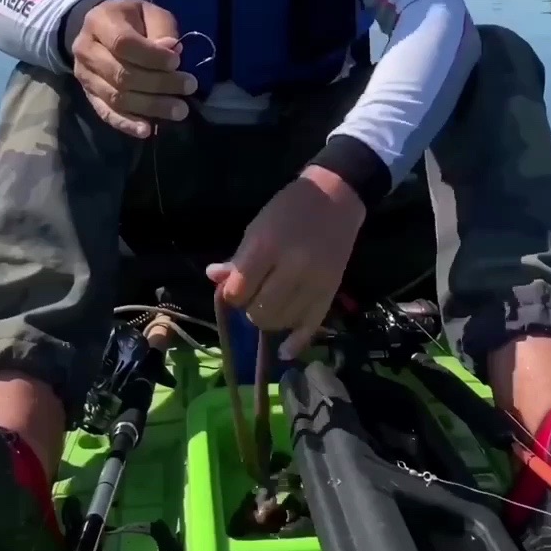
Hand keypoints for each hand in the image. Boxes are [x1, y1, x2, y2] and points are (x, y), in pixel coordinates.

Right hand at [70, 0, 196, 137]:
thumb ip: (161, 29)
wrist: (100, 29)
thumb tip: (172, 50)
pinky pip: (106, 113)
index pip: (123, 43)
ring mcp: (84, 75)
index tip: (177, 62)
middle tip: (189, 87)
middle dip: (158, 83)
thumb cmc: (131, 19)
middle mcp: (86, 49)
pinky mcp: (88, 94)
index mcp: (100, 22)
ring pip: (116, 97)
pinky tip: (147, 130)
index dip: (152, 56)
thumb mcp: (149, 13)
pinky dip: (126, 123)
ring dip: (150, 106)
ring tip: (179, 110)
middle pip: (121, 74)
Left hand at [206, 165, 366, 359]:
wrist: (335, 198)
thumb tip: (215, 279)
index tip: (236, 288)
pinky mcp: (331, 292)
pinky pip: (311, 326)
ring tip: (270, 305)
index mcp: (268, 247)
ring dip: (270, 320)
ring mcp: (314, 282)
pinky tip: (285, 352)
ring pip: (282, 322)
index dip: (232, 295)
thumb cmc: (289, 209)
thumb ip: (238, 259)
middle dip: (250, 309)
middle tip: (254, 297)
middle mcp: (292, 267)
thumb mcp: (257, 227)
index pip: (239, 291)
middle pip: (259, 312)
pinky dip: (296, 343)